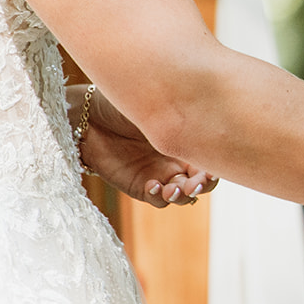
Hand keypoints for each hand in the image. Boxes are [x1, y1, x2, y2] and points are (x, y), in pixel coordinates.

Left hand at [70, 85, 216, 207]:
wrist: (87, 116)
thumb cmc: (123, 104)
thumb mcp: (155, 106)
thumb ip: (180, 114)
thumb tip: (207, 113)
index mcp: (187, 141)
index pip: (212, 160)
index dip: (217, 166)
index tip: (213, 165)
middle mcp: (178, 160)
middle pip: (202, 183)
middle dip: (202, 185)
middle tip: (195, 183)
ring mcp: (160, 175)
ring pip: (184, 195)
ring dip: (183, 195)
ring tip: (173, 188)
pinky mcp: (141, 186)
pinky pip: (157, 199)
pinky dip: (160, 196)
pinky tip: (154, 185)